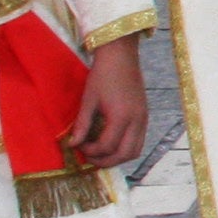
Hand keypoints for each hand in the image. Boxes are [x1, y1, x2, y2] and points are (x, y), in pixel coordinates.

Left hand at [62, 36, 148, 170]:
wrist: (121, 56)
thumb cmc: (102, 75)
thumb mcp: (88, 100)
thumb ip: (82, 124)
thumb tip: (72, 144)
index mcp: (121, 116)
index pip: (107, 146)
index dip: (90, 151)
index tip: (78, 146)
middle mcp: (137, 120)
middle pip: (125, 154)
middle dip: (106, 161)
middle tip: (89, 158)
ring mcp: (143, 118)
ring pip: (135, 150)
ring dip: (118, 157)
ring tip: (101, 153)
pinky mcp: (144, 115)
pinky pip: (138, 140)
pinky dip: (125, 147)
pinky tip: (111, 142)